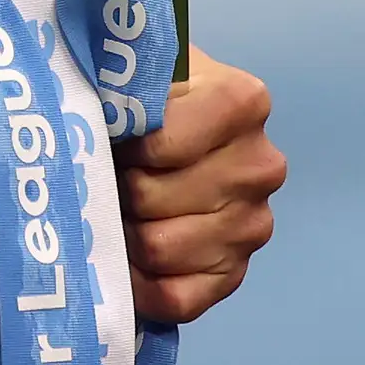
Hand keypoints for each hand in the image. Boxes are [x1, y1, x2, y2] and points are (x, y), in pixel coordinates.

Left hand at [119, 47, 282, 323]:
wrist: (166, 124)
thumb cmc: (145, 92)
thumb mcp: (139, 65)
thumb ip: (126, 78)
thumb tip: (103, 110)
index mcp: (242, 103)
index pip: (162, 146)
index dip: (122, 146)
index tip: (111, 135)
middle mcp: (261, 165)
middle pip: (153, 200)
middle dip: (117, 190)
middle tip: (104, 176)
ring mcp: (253, 225)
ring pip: (160, 249)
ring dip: (122, 234)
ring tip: (113, 208)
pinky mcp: (234, 273)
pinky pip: (177, 299)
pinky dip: (139, 285)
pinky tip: (126, 258)